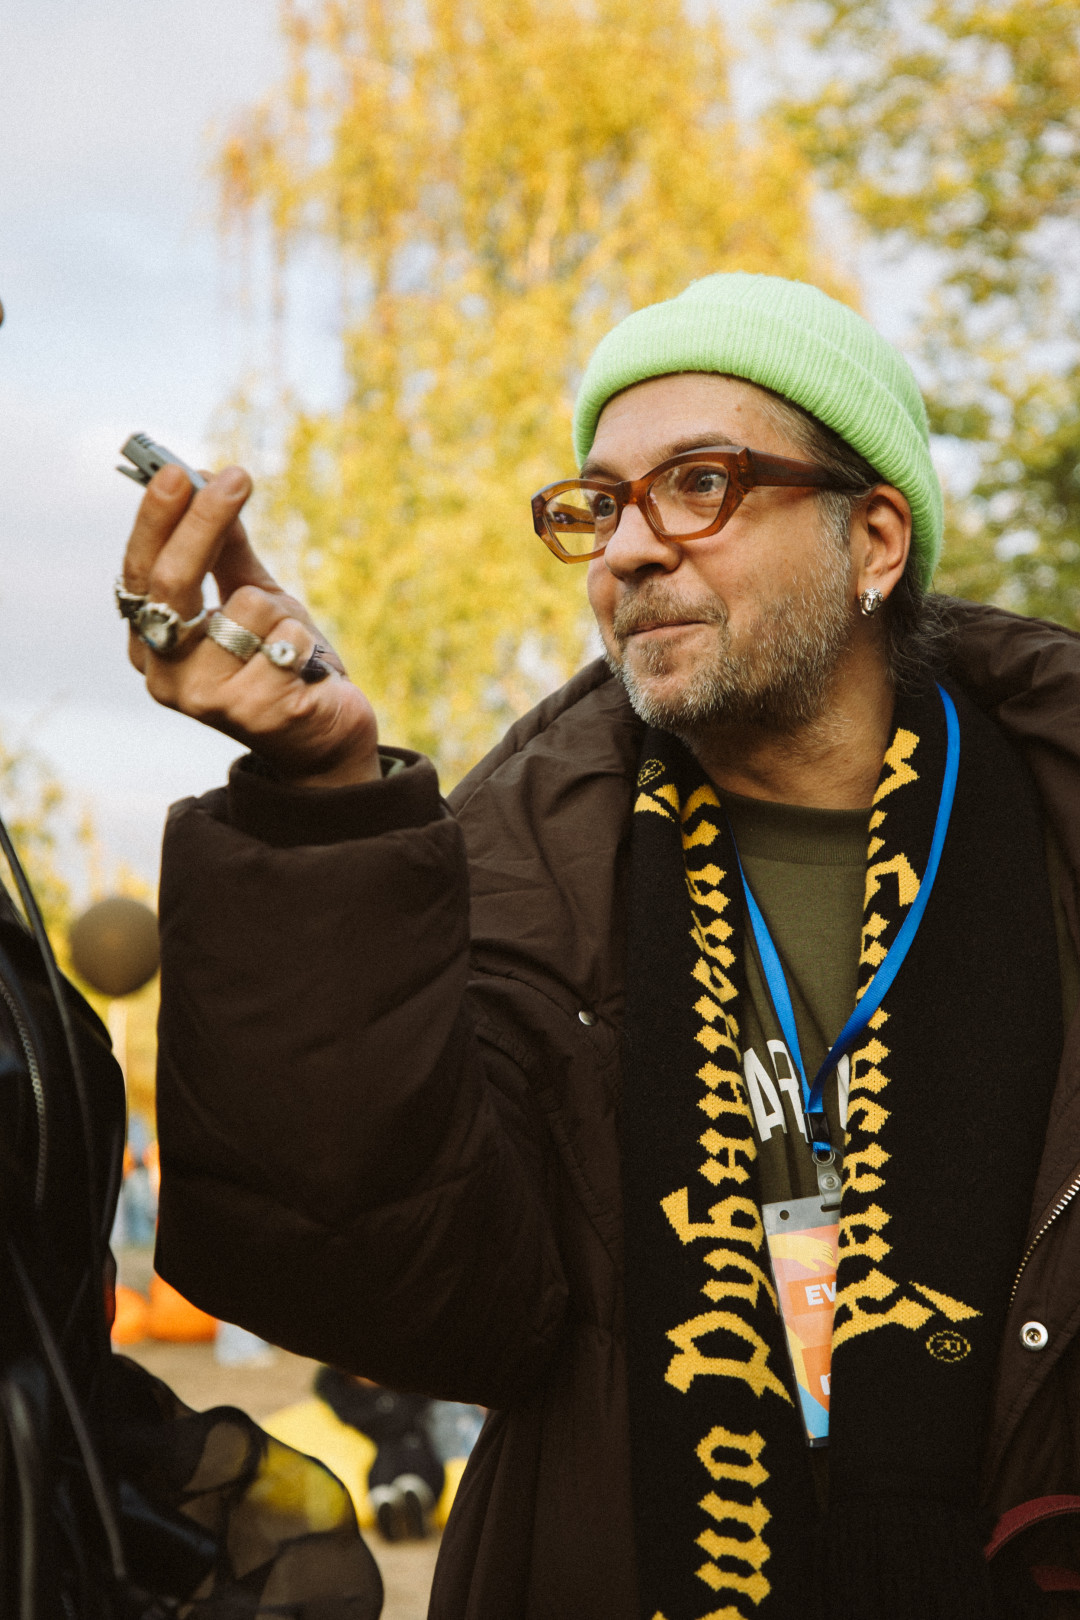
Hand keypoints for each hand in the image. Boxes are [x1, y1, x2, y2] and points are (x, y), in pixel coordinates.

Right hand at [122, 463, 381, 785]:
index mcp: (154, 644)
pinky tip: (303, 671)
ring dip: (278, 612)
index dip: (160, 519)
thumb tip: (206, 476)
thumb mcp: (255, 599)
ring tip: (287, 645)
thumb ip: (227, 550)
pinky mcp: (256, 715)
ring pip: (244, 610)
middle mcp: (166, 676)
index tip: (179, 470)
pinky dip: (303, 643)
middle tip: (235, 477)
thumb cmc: (283, 663)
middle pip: (174, 584)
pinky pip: (286, 640)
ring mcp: (207, 701)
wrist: (327, 738)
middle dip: (203, 523)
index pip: (143, 571)